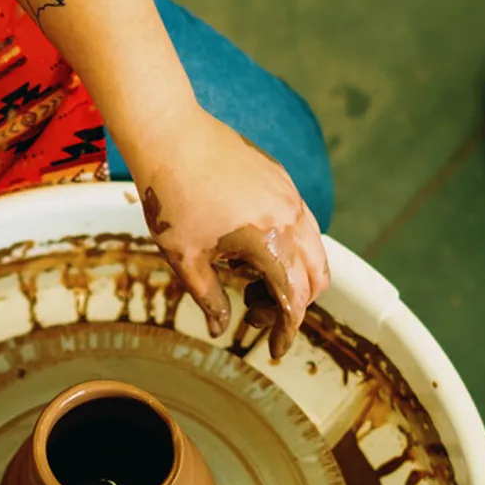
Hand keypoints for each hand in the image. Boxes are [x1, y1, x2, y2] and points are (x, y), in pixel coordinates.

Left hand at [123, 110, 329, 357]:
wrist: (169, 133)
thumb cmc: (171, 196)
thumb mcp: (184, 257)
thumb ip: (209, 298)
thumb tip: (221, 329)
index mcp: (269, 242)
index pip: (295, 300)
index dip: (287, 332)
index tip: (272, 351)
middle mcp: (291, 217)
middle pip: (316, 278)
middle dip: (291, 305)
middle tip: (251, 311)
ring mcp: (289, 194)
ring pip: (313, 249)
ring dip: (292, 275)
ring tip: (245, 278)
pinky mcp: (281, 178)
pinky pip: (301, 223)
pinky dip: (288, 247)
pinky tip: (246, 246)